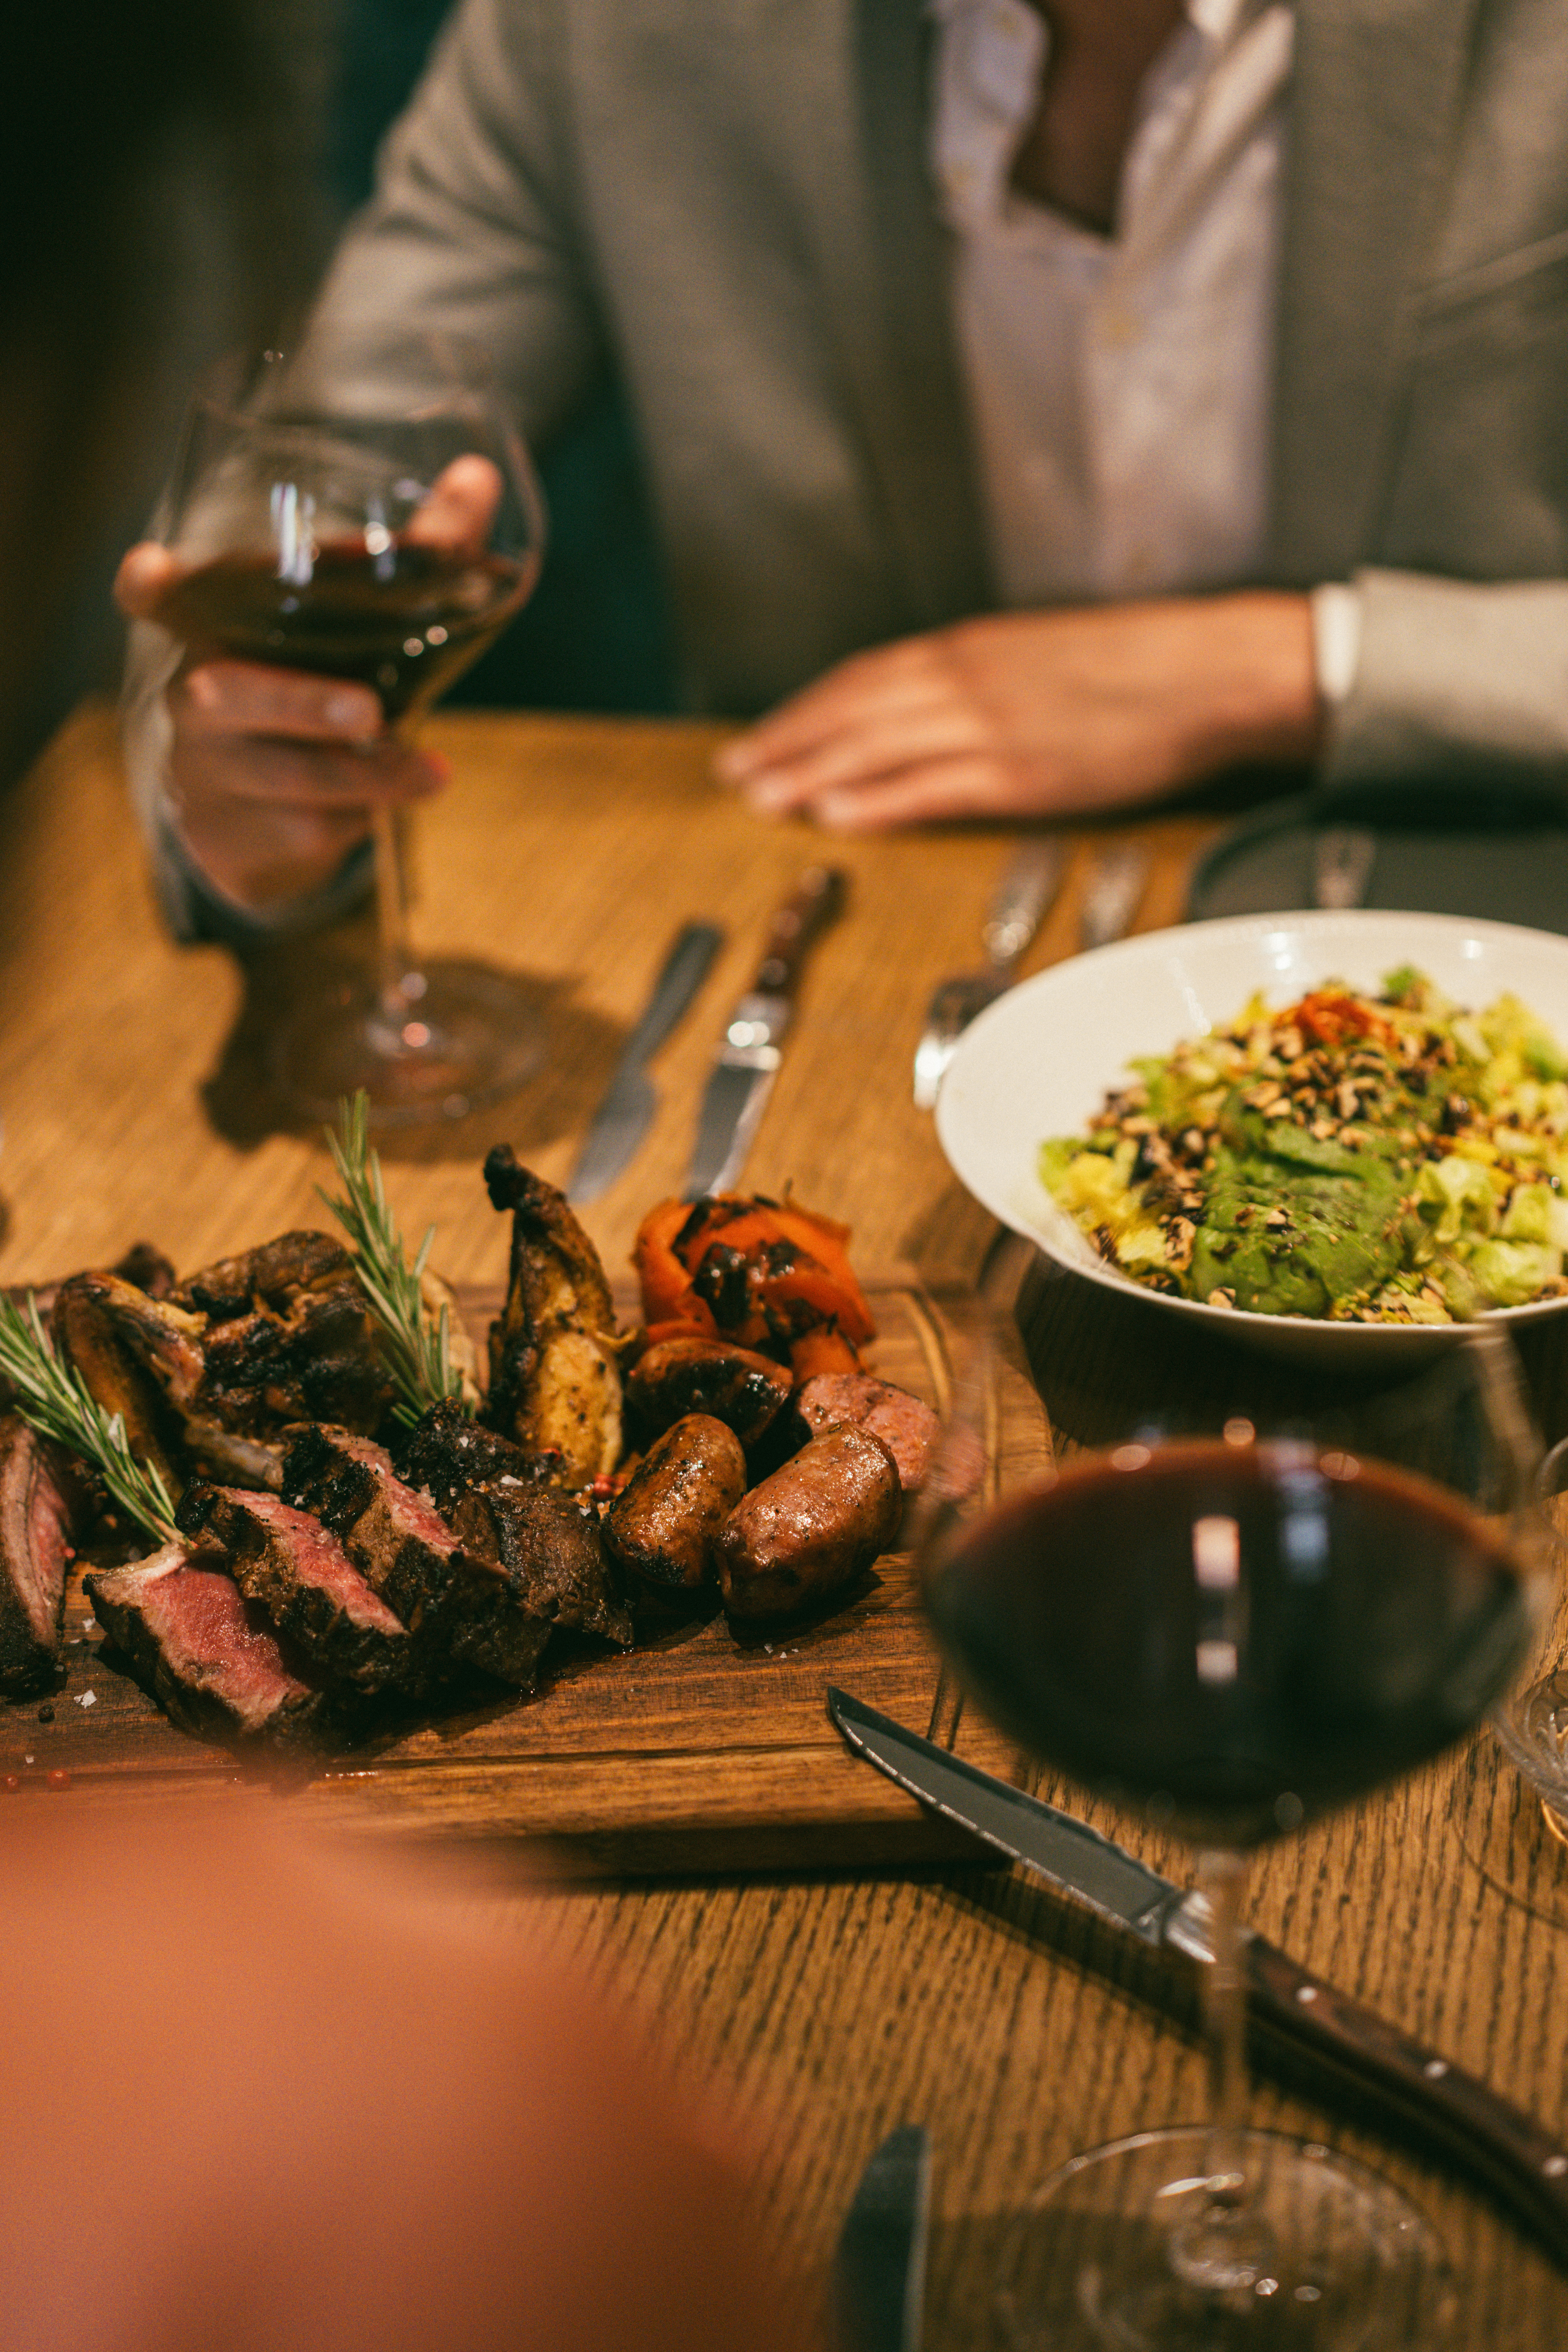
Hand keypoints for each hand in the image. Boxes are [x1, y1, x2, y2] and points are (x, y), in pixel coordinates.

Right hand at [115, 456, 500, 913]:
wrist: (270, 825)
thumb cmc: (318, 695)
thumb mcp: (360, 629)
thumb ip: (420, 553)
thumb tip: (481, 474)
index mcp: (212, 632)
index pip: (152, 598)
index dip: (148, 586)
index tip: (150, 572)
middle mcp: (195, 694)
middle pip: (226, 695)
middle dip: (302, 701)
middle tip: (368, 709)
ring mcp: (206, 770)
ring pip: (284, 773)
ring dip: (365, 775)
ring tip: (432, 772)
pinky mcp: (229, 836)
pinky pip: (303, 828)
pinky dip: (356, 818)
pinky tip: (378, 809)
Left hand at [715, 593, 1320, 829]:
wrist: (1209, 670)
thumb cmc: (1138, 667)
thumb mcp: (1042, 655)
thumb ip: (982, 677)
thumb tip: (934, 701)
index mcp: (972, 649)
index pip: (864, 677)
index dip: (806, 708)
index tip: (765, 733)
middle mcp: (966, 680)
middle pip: (851, 711)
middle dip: (786, 742)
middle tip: (735, 772)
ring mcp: (988, 725)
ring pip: (873, 748)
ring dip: (811, 773)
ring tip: (762, 797)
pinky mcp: (1018, 771)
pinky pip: (928, 787)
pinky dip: (874, 801)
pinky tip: (834, 815)